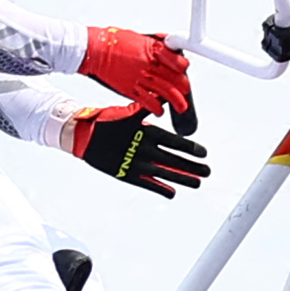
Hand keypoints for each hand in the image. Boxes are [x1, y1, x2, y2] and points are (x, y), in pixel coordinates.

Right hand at [70, 100, 207, 198]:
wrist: (82, 134)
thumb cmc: (105, 120)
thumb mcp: (128, 111)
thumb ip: (148, 109)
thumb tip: (165, 97)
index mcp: (147, 132)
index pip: (175, 142)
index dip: (191, 149)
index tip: (203, 153)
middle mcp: (145, 148)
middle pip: (175, 160)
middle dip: (194, 167)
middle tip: (207, 171)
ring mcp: (137, 163)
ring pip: (166, 173)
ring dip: (184, 179)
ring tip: (197, 183)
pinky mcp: (127, 173)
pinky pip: (148, 184)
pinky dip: (161, 189)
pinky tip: (172, 193)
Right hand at [78, 27, 192, 116]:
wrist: (94, 50)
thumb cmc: (112, 41)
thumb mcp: (138, 36)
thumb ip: (155, 42)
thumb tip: (167, 43)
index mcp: (152, 50)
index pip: (178, 62)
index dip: (183, 68)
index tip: (183, 70)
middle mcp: (149, 65)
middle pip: (175, 79)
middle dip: (183, 87)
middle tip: (185, 91)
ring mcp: (140, 78)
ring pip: (166, 92)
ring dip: (176, 101)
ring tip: (181, 106)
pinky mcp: (130, 89)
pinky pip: (148, 101)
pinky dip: (157, 108)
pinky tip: (160, 110)